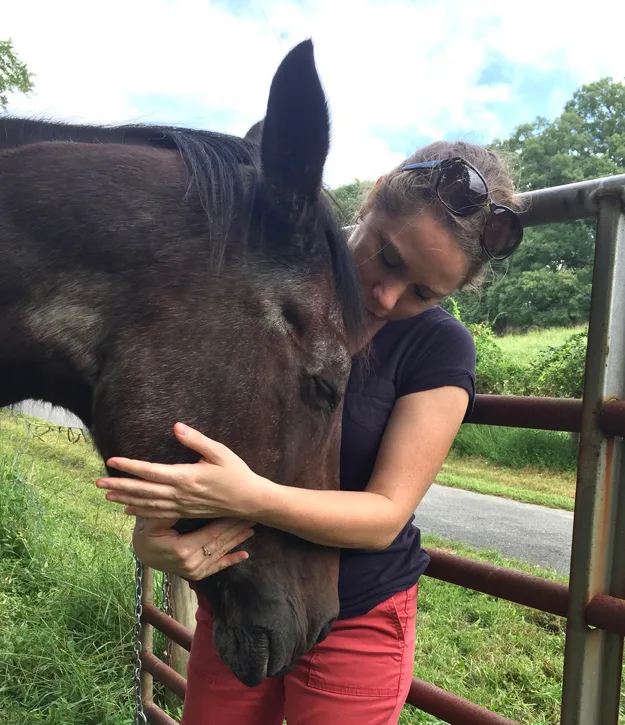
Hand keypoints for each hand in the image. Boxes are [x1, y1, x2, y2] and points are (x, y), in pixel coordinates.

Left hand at [96, 422, 266, 519]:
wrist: (250, 501)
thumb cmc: (237, 473)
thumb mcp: (219, 452)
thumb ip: (196, 440)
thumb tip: (176, 426)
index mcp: (186, 477)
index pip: (150, 472)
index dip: (129, 466)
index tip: (111, 461)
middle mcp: (180, 494)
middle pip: (143, 490)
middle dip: (119, 485)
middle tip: (97, 482)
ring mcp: (182, 506)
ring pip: (147, 504)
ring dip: (125, 498)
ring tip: (106, 494)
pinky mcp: (185, 512)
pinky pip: (158, 514)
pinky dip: (140, 512)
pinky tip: (128, 509)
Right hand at [133, 516, 254, 580]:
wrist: (143, 553)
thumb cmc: (147, 534)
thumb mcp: (151, 523)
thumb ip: (165, 514)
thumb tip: (177, 500)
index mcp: (183, 550)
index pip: (211, 532)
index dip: (227, 521)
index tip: (239, 509)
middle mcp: (191, 563)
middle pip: (219, 542)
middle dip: (236, 529)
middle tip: (252, 516)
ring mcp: (194, 571)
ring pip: (221, 552)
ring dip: (237, 540)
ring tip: (251, 528)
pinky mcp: (196, 574)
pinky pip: (217, 567)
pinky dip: (231, 560)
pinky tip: (245, 555)